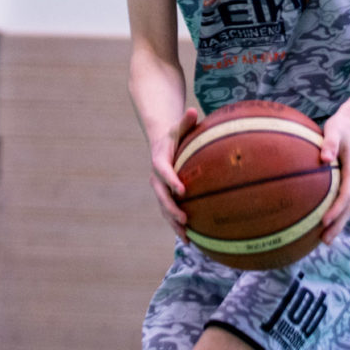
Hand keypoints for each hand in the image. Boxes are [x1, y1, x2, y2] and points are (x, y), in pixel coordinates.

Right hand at [149, 107, 198, 238]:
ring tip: (187, 237)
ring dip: (174, 223)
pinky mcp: (165, 196)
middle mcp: (156, 177)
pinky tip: (191, 238)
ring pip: (164, 209)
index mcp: (159, 160)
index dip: (171, 181)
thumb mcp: (179, 126)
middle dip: (172, 209)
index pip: (163, 171)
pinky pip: (170, 212)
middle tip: (185, 219)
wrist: (161, 142)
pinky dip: (177, 225)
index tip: (182, 190)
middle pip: (161, 196)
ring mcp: (159, 189)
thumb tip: (193, 110)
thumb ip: (186, 121)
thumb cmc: (175, 133)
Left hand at [318, 107, 349, 244]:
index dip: (337, 209)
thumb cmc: (340, 127)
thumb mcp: (334, 130)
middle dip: (338, 224)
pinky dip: (336, 214)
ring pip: (347, 207)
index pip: (346, 194)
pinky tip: (323, 223)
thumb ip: (330, 143)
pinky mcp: (348, 182)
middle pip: (348, 207)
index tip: (324, 221)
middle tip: (325, 240)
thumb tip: (325, 159)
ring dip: (338, 224)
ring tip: (324, 240)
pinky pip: (343, 202)